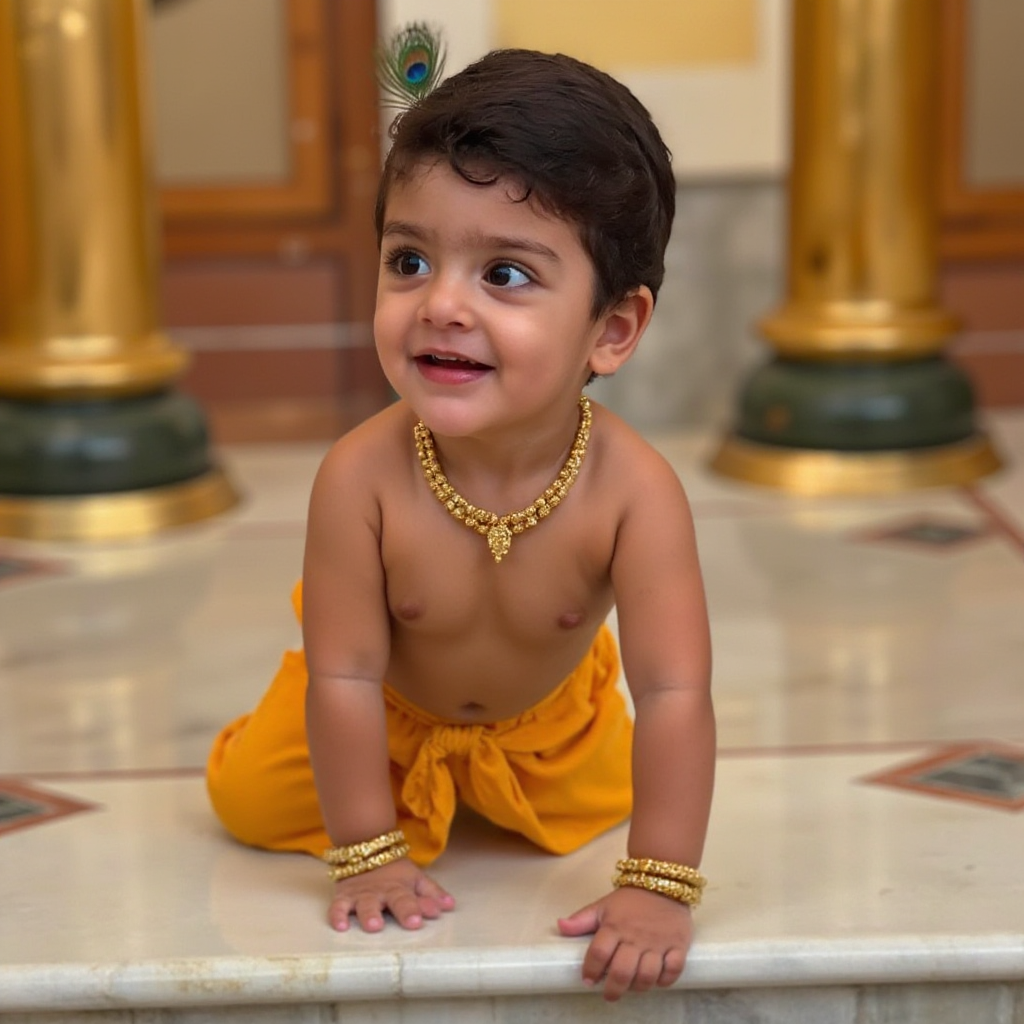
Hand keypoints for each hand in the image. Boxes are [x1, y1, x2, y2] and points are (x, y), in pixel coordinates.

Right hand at [328, 857, 454, 932]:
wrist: (364, 850)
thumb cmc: (394, 873)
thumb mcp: (415, 878)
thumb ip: (431, 893)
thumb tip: (450, 905)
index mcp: (403, 888)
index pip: (415, 897)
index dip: (424, 905)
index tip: (433, 913)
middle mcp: (384, 892)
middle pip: (396, 900)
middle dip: (405, 910)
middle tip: (412, 922)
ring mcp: (363, 895)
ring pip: (366, 905)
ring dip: (371, 914)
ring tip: (375, 926)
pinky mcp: (343, 897)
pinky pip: (337, 906)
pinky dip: (337, 915)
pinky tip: (340, 926)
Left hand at [557, 886, 692, 1000]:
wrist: (662, 882)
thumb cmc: (630, 900)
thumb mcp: (603, 906)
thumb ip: (581, 920)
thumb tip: (559, 926)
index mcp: (614, 926)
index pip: (599, 953)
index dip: (591, 970)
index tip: (587, 980)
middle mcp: (635, 937)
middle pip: (622, 971)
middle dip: (613, 989)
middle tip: (609, 994)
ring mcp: (658, 942)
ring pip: (647, 975)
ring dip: (638, 987)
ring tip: (631, 987)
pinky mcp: (678, 944)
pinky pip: (673, 970)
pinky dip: (664, 980)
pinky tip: (656, 980)